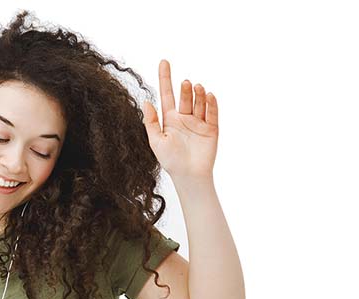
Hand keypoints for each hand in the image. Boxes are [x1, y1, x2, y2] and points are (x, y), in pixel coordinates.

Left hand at [142, 59, 218, 179]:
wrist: (189, 175)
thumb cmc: (170, 161)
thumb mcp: (156, 141)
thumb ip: (151, 122)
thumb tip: (146, 102)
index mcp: (170, 120)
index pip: (167, 94)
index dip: (165, 78)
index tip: (164, 62)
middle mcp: (184, 118)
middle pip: (185, 97)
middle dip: (185, 89)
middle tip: (186, 83)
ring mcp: (199, 122)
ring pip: (199, 102)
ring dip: (198, 94)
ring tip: (197, 88)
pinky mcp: (211, 129)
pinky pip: (212, 113)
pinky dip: (211, 103)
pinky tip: (209, 96)